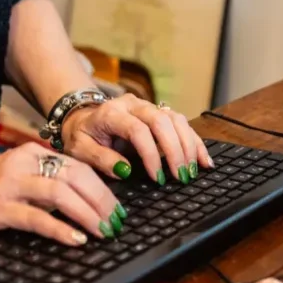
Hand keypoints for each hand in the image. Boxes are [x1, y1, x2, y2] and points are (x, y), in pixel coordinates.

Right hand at [0, 142, 126, 245]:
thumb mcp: (18, 174)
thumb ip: (47, 179)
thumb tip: (86, 198)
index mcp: (32, 153)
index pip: (78, 166)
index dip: (102, 188)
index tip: (116, 208)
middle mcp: (24, 163)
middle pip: (75, 176)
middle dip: (102, 201)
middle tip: (116, 222)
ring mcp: (11, 184)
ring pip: (60, 193)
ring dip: (88, 213)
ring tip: (103, 230)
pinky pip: (36, 216)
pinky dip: (60, 228)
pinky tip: (76, 238)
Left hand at [61, 93, 214, 184]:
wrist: (82, 117)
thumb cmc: (82, 136)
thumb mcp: (79, 150)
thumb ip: (100, 159)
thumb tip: (124, 170)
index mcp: (112, 113)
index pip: (137, 130)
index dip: (150, 154)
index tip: (157, 177)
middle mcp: (132, 105)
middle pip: (161, 120)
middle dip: (175, 150)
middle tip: (180, 176)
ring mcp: (147, 106)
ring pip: (175, 118)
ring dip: (188, 145)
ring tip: (193, 170)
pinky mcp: (158, 112)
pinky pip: (181, 122)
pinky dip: (194, 140)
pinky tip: (203, 159)